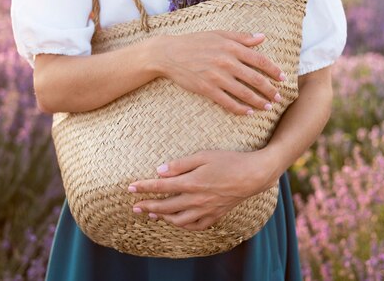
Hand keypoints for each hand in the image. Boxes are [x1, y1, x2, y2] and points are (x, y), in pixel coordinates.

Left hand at [127, 150, 278, 230]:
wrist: (253, 175)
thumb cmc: (228, 161)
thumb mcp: (203, 156)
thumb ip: (180, 164)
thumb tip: (159, 171)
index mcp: (191, 183)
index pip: (161, 187)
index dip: (144, 188)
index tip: (130, 188)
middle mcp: (196, 200)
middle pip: (165, 207)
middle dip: (148, 206)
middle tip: (135, 206)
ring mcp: (206, 210)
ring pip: (178, 220)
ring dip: (162, 218)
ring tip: (151, 214)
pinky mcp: (215, 215)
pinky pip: (195, 226)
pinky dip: (182, 226)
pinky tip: (176, 221)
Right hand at [149, 31, 285, 114]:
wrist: (169, 54)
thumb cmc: (195, 42)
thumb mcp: (219, 34)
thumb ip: (241, 37)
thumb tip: (262, 37)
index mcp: (231, 47)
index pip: (259, 60)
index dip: (273, 70)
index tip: (283, 78)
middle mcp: (226, 62)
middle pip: (255, 79)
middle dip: (269, 90)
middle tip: (278, 97)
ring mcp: (217, 77)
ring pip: (244, 93)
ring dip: (258, 101)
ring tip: (267, 107)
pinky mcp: (207, 89)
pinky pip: (228, 102)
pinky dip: (240, 109)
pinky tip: (248, 112)